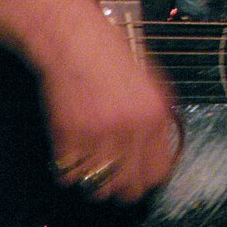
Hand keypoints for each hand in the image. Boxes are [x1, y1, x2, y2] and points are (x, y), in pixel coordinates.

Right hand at [41, 7, 180, 202]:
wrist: (74, 38)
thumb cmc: (109, 52)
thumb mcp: (149, 79)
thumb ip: (155, 115)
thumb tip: (159, 145)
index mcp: (155, 115)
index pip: (158, 172)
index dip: (145, 180)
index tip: (136, 178)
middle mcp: (131, 128)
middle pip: (129, 187)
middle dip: (119, 187)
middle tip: (110, 178)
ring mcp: (99, 134)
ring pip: (98, 186)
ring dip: (92, 180)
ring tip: (88, 166)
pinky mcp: (69, 135)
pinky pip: (69, 173)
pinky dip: (67, 169)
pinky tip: (70, 152)